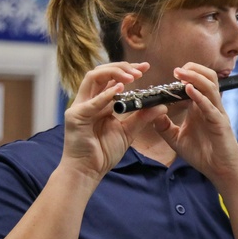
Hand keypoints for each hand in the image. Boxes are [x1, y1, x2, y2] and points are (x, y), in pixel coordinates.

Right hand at [61, 62, 165, 180]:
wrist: (89, 171)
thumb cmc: (104, 152)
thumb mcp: (128, 131)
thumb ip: (142, 117)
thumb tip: (162, 106)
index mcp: (100, 102)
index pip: (112, 78)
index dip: (128, 69)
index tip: (146, 68)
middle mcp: (88, 100)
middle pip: (101, 72)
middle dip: (122, 67)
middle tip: (140, 71)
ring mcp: (80, 106)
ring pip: (92, 78)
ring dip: (113, 74)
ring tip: (132, 78)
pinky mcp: (75, 117)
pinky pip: (90, 102)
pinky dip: (105, 95)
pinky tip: (119, 90)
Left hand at [151, 63, 237, 182]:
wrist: (220, 171)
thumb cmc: (203, 155)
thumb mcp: (177, 139)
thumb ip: (164, 127)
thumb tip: (152, 113)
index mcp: (201, 108)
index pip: (198, 83)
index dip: (187, 75)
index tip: (172, 73)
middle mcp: (211, 107)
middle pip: (208, 78)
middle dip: (193, 70)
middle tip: (177, 70)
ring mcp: (217, 114)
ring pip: (211, 87)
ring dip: (196, 78)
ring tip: (181, 74)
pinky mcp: (220, 124)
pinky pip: (211, 107)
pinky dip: (200, 97)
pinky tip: (189, 90)